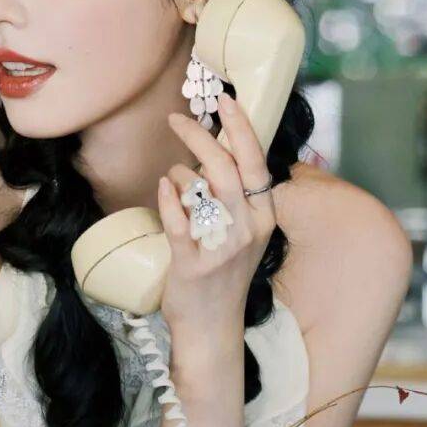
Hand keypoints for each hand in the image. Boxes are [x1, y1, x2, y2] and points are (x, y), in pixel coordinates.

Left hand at [158, 92, 276, 338]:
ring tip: (173, 174)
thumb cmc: (223, 275)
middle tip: (176, 120)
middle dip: (200, 134)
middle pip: (226, 166)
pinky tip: (162, 186)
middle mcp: (248, 229)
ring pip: (203, 187)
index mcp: (264, 218)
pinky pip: (180, 221)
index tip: (225, 100)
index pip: (256, 161)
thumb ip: (235, 198)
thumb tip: (213, 153)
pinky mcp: (193, 265)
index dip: (241, 127)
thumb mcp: (243, 235)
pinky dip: (169, 198)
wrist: (212, 326)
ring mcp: (222, 248)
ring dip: (182, 169)